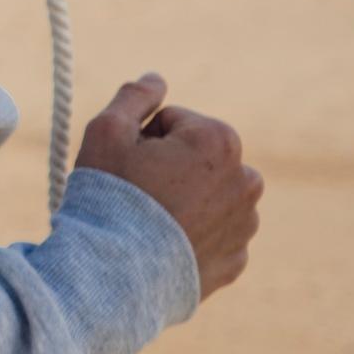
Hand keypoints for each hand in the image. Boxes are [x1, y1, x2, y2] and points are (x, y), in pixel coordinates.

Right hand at [72, 72, 263, 300]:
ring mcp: (246, 224)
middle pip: (195, 157)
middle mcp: (246, 180)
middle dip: (169, 166)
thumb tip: (157, 78)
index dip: (141, 139)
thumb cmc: (111, 196)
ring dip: (183, 199)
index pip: (172, 122)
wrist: (117, 275)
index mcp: (219, 141)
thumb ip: (134, 96)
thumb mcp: (107, 132)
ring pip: (206, 195)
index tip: (127, 164)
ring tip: (147, 222)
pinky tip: (161, 246)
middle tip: (136, 192)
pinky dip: (190, 235)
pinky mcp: (237, 260)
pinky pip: (212, 234)